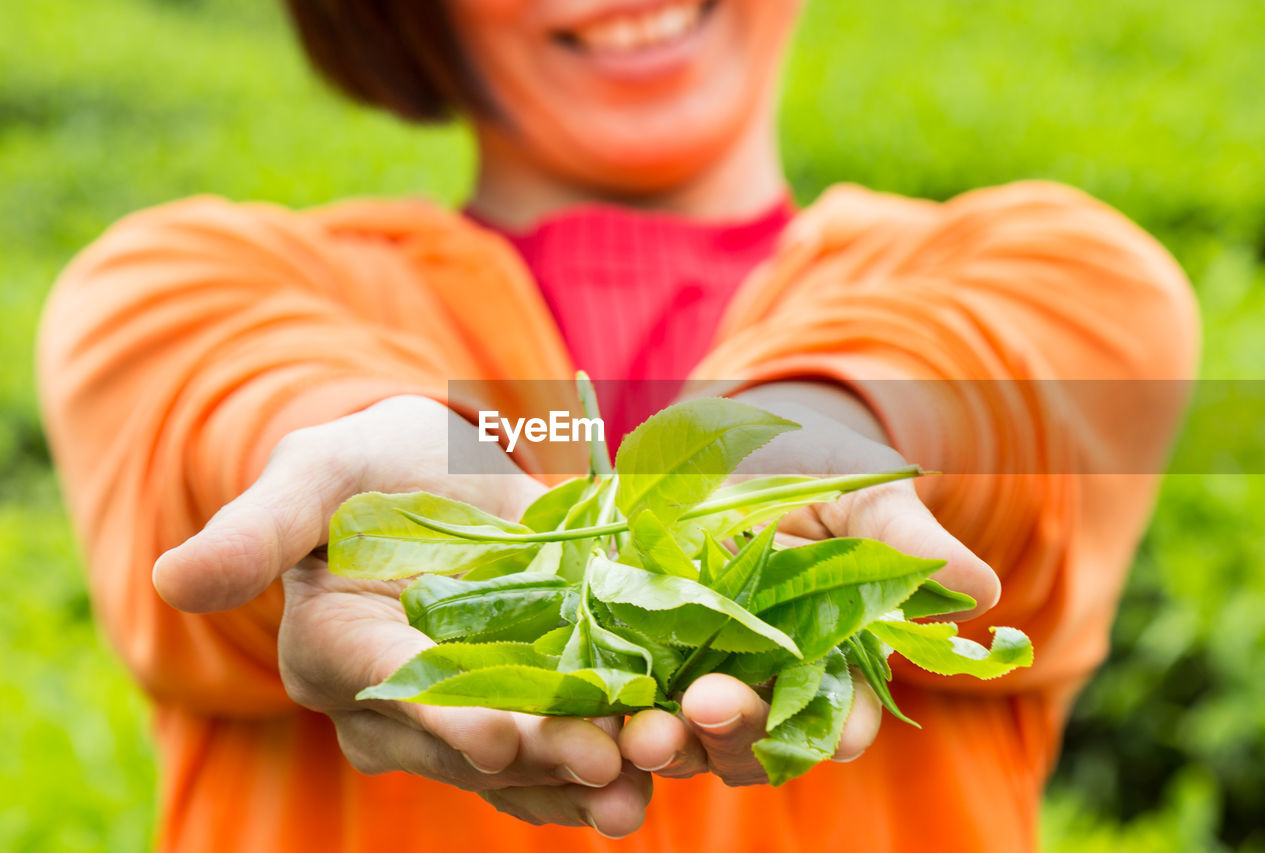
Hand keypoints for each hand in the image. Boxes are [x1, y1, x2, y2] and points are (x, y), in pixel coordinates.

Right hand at [153, 396, 649, 836]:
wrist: (429, 477)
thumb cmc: (364, 467)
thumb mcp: (316, 473)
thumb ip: (260, 528)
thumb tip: (175, 579)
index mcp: (334, 650)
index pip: (389, 688)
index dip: (445, 714)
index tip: (502, 736)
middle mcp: (392, 703)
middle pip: (467, 737)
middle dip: (539, 754)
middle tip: (606, 764)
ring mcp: (460, 711)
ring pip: (519, 760)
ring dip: (583, 777)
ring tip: (646, 784)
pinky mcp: (517, 702)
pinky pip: (554, 752)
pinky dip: (603, 764)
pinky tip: (658, 771)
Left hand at [618, 386, 1000, 785]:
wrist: (728, 445)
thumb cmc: (816, 474)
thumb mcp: (863, 498)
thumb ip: (911, 545)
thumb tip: (983, 592)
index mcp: (832, 664)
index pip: (843, 719)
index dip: (838, 730)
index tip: (828, 730)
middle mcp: (764, 686)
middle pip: (758, 743)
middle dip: (737, 736)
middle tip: (707, 712)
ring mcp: (693, 674)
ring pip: (685, 736)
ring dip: (667, 743)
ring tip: (643, 732)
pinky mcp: (631, 652)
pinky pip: (618, 697)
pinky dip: (607, 714)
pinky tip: (593, 713)